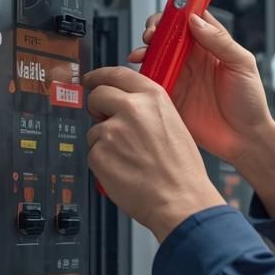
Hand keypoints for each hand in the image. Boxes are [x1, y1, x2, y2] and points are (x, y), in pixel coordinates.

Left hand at [83, 67, 224, 241]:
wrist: (180, 200)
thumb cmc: (182, 171)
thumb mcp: (174, 125)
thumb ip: (148, 110)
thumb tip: (126, 106)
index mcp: (153, 98)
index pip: (117, 74)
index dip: (100, 75)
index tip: (91, 79)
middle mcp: (131, 109)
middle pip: (98, 95)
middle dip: (97, 108)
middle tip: (106, 121)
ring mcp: (112, 131)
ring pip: (95, 130)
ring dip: (105, 142)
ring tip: (129, 160)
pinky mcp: (99, 154)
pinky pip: (93, 153)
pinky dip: (103, 163)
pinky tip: (123, 171)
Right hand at [131, 11, 274, 165]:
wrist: (244, 140)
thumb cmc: (250, 103)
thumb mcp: (243, 65)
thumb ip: (221, 41)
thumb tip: (197, 21)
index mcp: (213, 47)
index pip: (192, 20)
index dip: (178, 12)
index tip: (170, 10)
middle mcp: (194, 59)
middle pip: (169, 35)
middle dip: (156, 30)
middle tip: (152, 34)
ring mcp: (181, 77)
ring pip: (156, 55)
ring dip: (146, 51)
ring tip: (142, 53)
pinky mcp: (171, 96)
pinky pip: (152, 81)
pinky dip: (142, 75)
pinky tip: (141, 72)